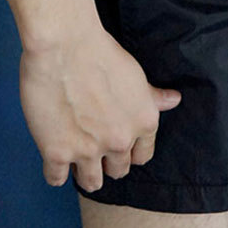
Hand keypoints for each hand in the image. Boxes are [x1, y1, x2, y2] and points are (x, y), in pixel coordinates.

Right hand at [18, 22, 181, 192]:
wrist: (64, 45)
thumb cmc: (99, 51)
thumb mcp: (135, 74)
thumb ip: (151, 95)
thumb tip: (175, 100)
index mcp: (143, 122)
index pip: (142, 156)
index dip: (129, 152)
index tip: (116, 145)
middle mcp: (120, 141)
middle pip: (118, 171)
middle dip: (106, 162)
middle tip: (92, 146)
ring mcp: (89, 150)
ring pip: (91, 183)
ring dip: (84, 173)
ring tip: (74, 157)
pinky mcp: (57, 152)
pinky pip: (56, 179)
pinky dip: (54, 171)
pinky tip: (53, 157)